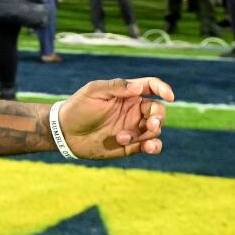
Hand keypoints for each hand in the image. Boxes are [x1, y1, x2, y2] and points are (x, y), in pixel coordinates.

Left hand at [57, 77, 174, 158]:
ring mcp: (133, 128)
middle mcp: (133, 110)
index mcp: (127, 94)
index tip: (170, 96)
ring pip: (155, 130)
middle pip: (158, 111)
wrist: (64, 133)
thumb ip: (116, 87)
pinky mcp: (130, 146)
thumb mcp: (93, 92)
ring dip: (149, 134)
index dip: (163, 89)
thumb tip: (139, 87)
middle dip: (158, 117)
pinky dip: (153, 147)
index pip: (151, 87)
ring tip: (125, 138)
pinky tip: (147, 147)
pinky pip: (149, 146)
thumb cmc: (77, 108)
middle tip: (150, 124)